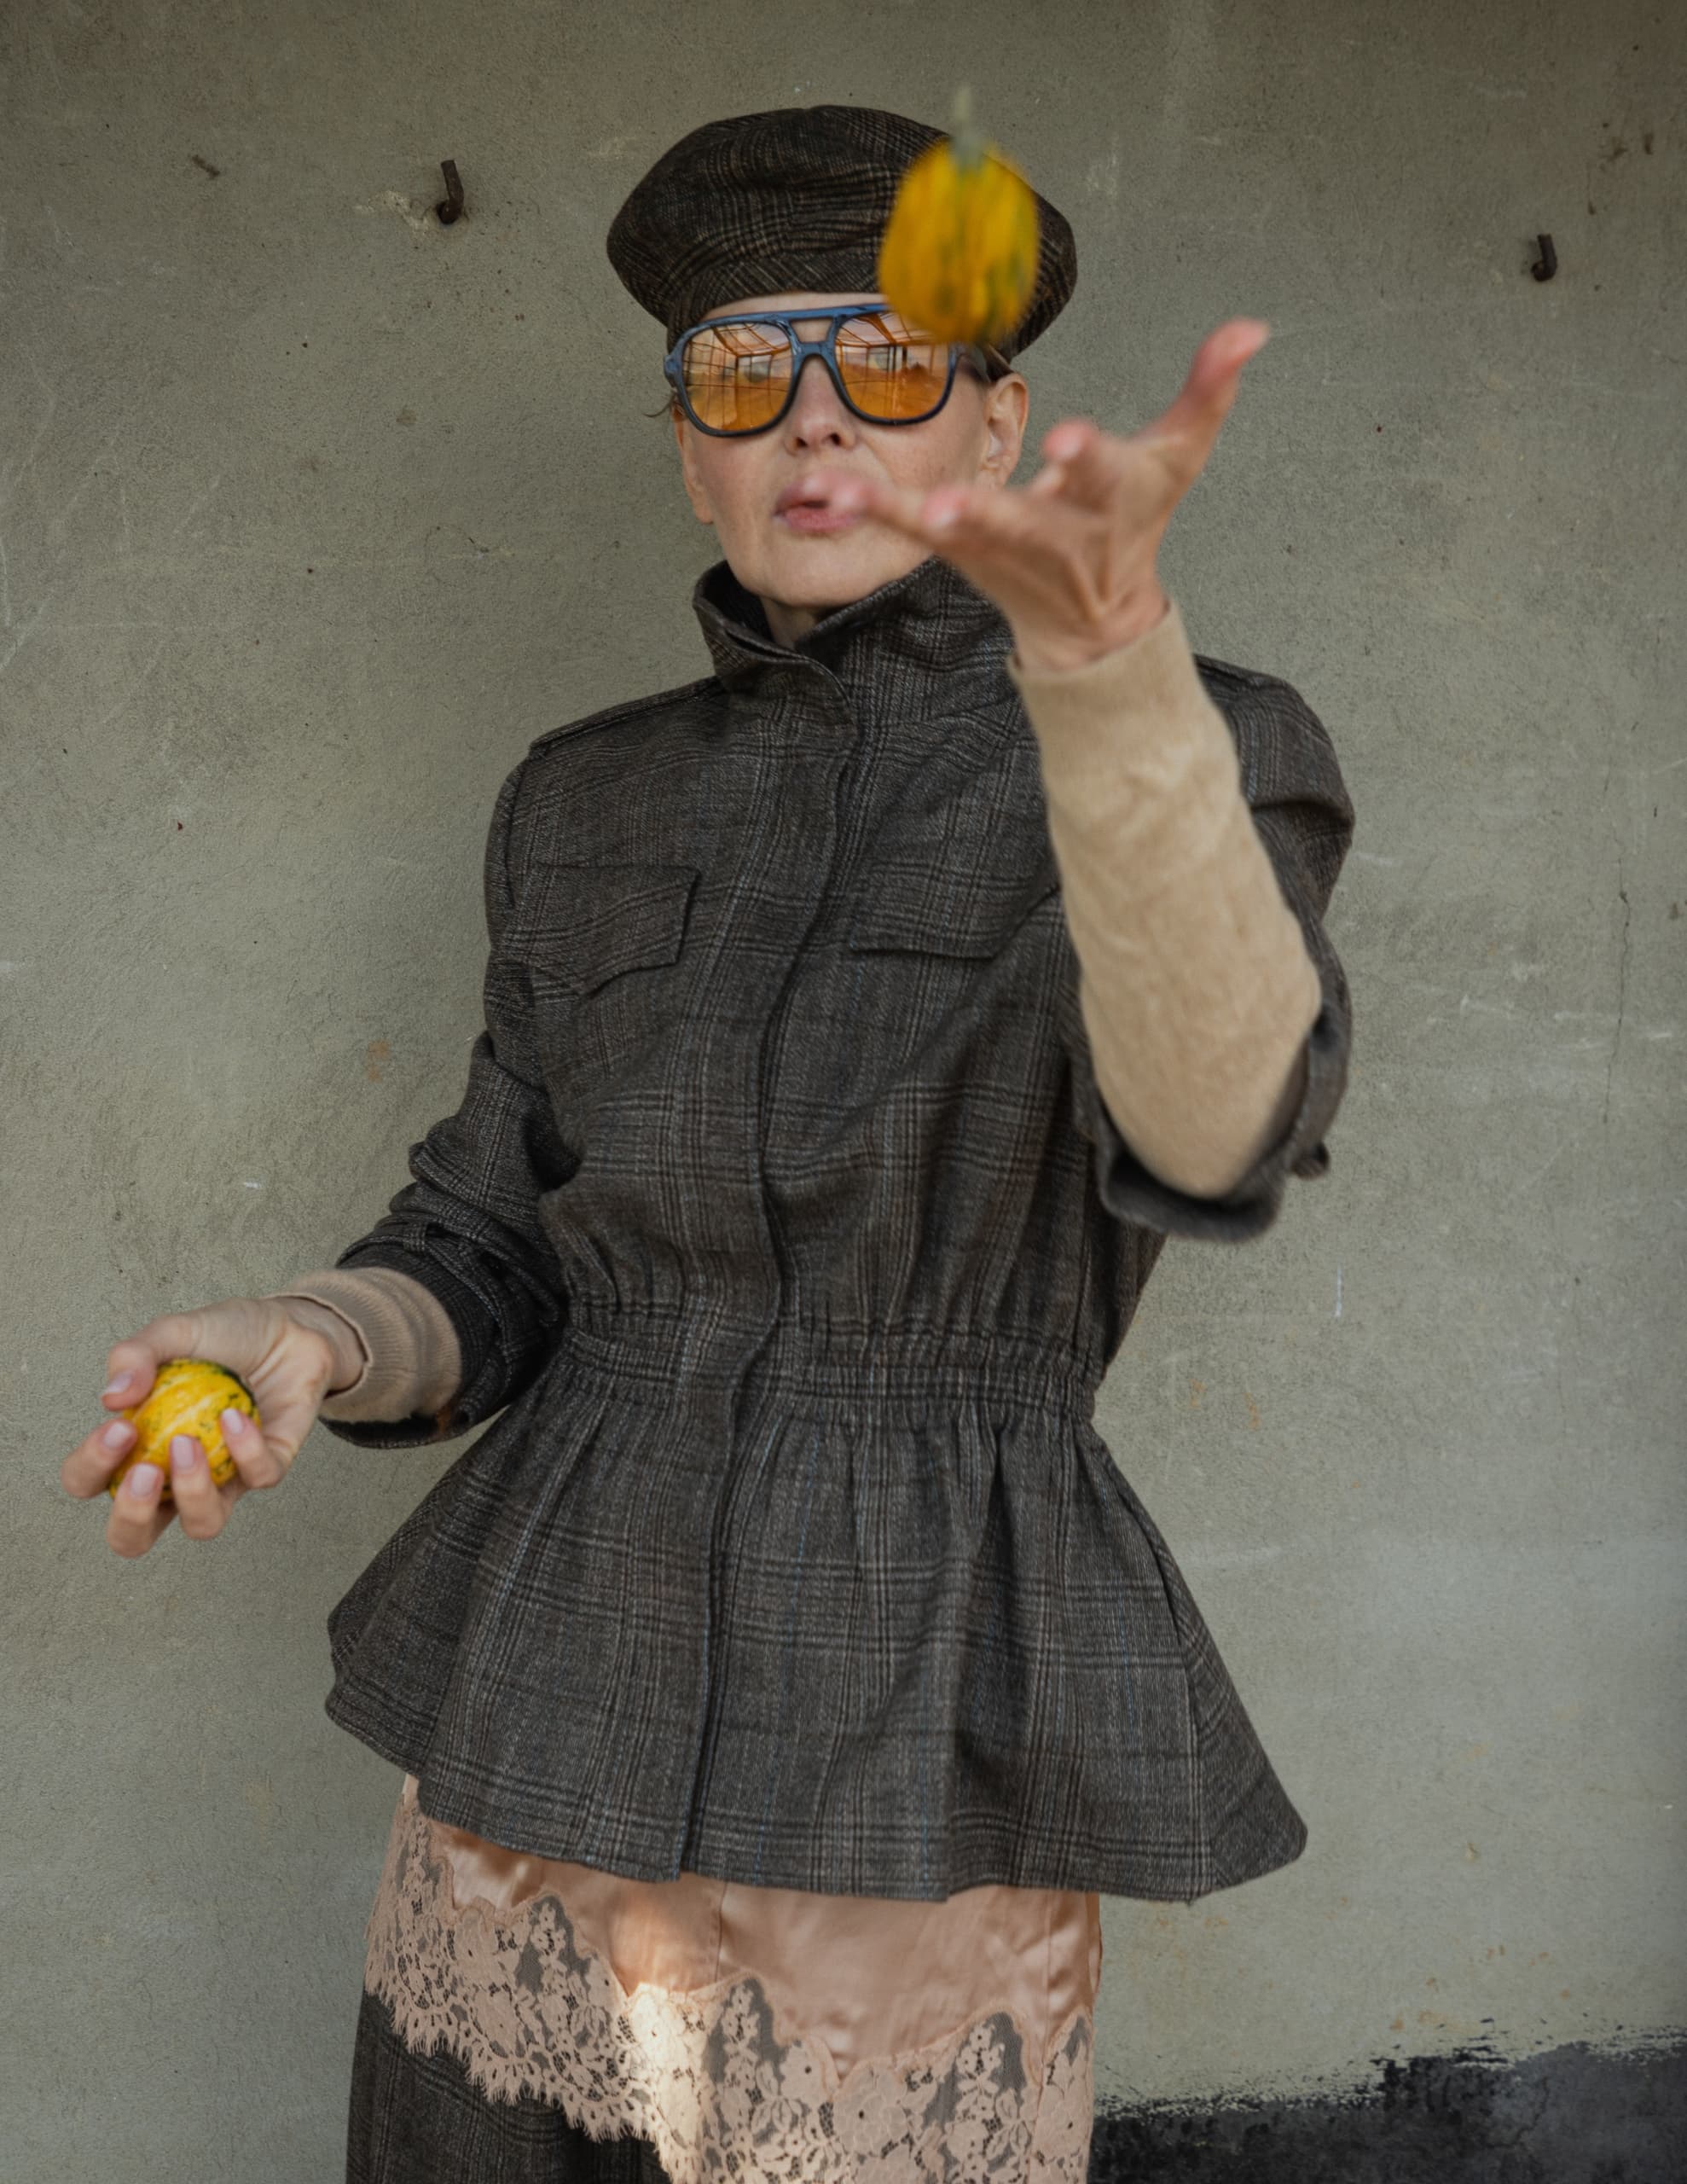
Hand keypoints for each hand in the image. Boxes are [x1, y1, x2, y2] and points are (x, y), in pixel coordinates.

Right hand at [61, 1295, 354, 1557]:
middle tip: (145, 1470)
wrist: (289, 1327)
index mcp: (136, 1446)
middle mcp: (174, 1476)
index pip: (90, 1482)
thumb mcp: (172, 1332)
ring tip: (188, 1444)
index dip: (91, 1469)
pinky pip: (257, 1478)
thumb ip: (134, 1355)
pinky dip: (245, 1450)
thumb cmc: (224, 1337)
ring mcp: (223, 1478)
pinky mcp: (269, 1469)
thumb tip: (112, 1397)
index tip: (119, 1428)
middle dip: (131, 1516)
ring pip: (203, 1525)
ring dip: (192, 1493)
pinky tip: (235, 1415)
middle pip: (133, 1536)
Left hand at [818, 318, 1270, 673]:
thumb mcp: (1178, 458)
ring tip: (861, 493)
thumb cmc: (1134, 527)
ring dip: (912, 513)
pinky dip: (868, 507)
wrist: (1092, 622)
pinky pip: (905, 527)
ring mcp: (999, 547)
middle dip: (991, 514)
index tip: (1068, 443)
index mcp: (1110, 500)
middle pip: (1023, 523)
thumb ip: (1209, 389)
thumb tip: (1252, 326)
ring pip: (956, 531)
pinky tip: (825, 490)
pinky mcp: (956, 550)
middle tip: (950, 507)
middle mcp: (1052, 533)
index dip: (1087, 459)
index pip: (1104, 477)